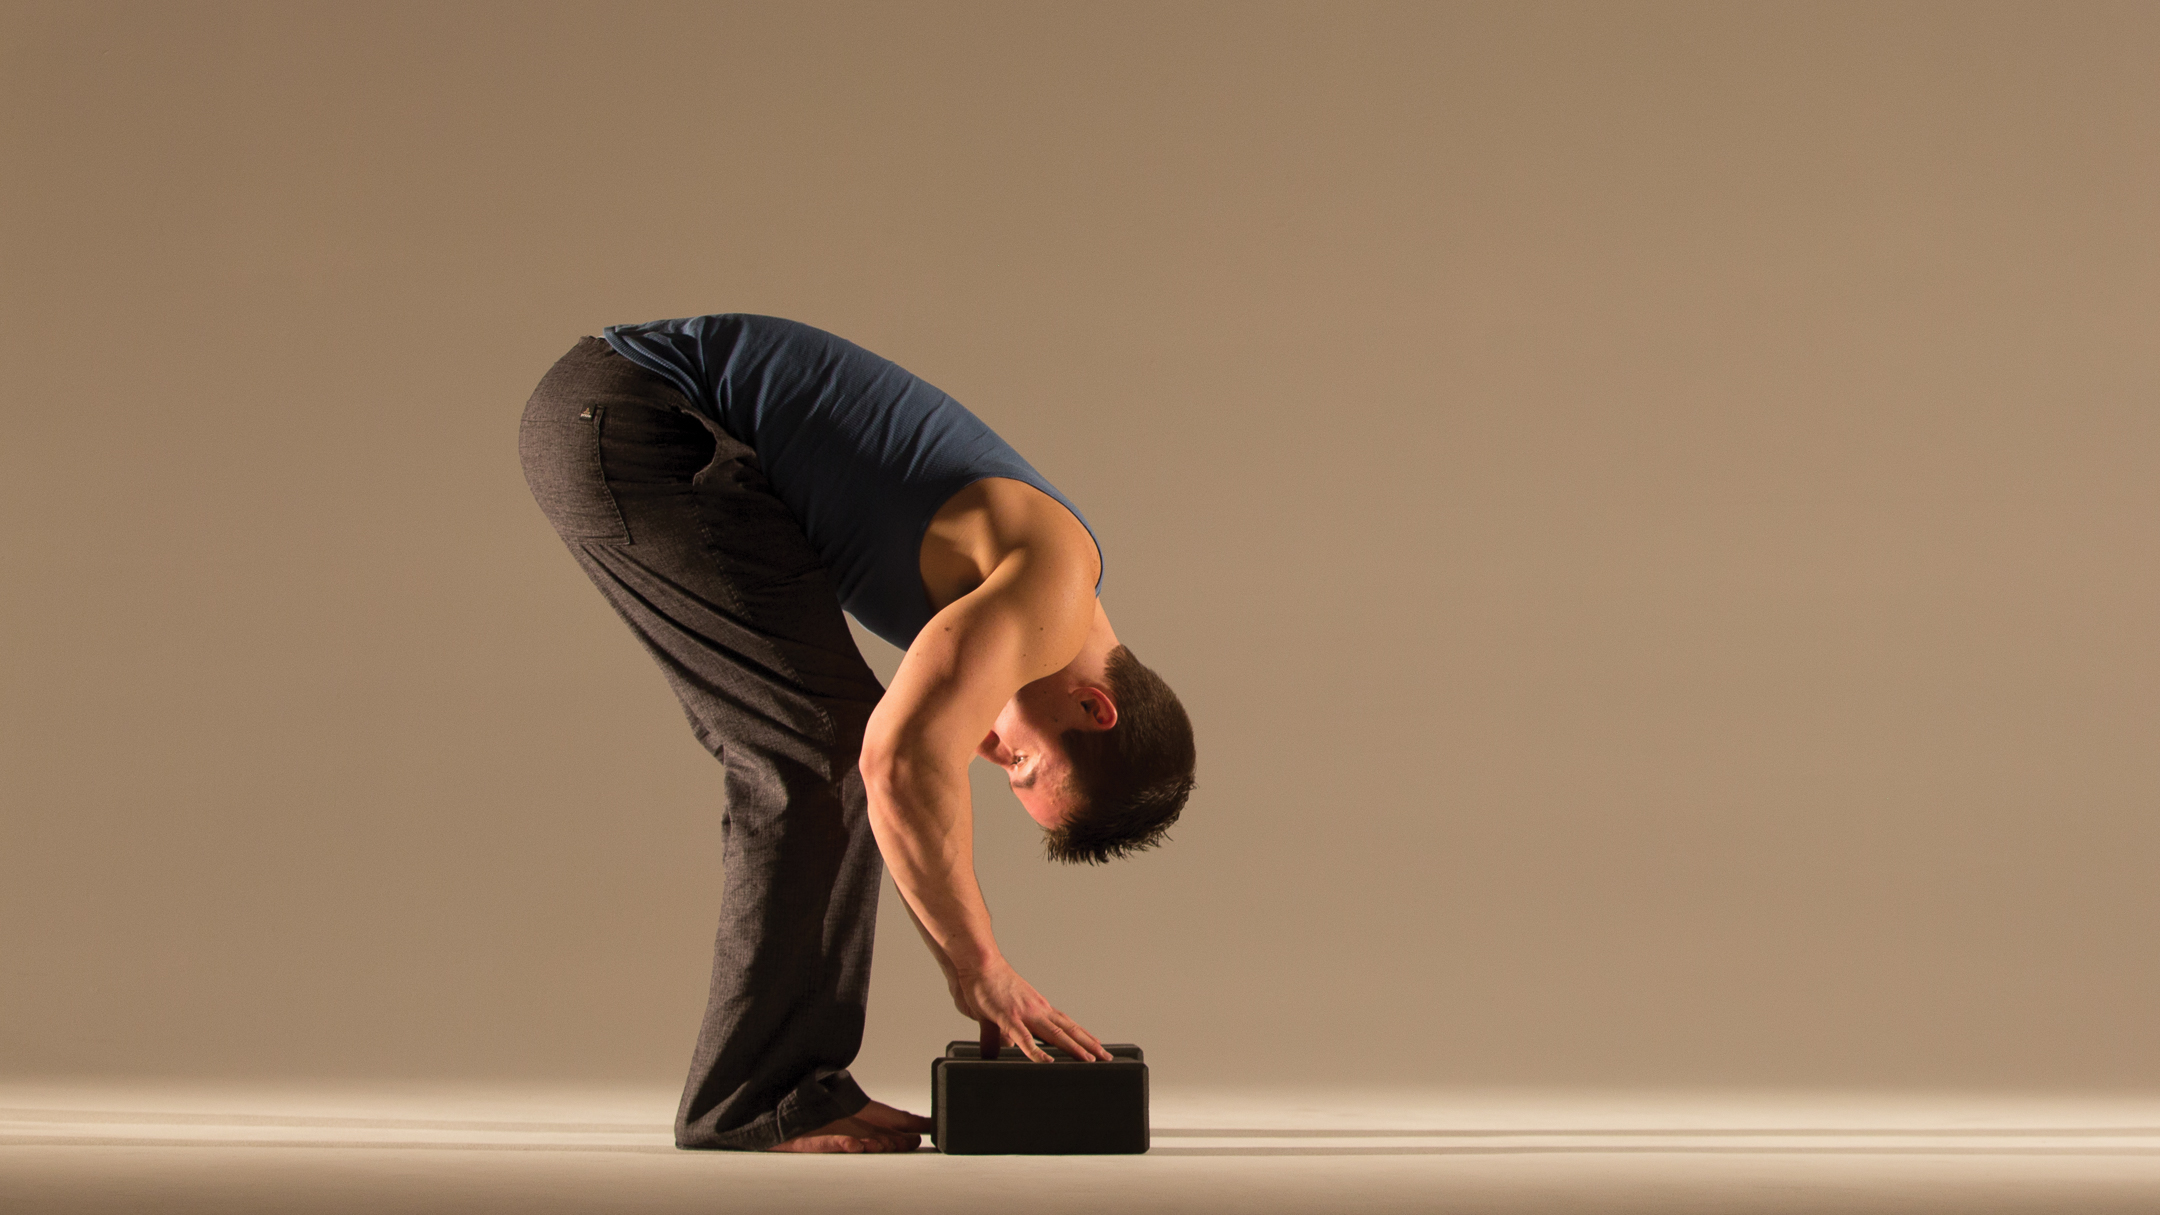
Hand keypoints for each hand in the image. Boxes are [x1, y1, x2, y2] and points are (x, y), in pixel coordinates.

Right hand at [952, 957, 1111, 1062]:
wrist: (980, 963)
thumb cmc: (988, 985)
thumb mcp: (998, 1014)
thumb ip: (1001, 1035)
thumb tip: (1004, 1048)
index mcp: (1037, 1009)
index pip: (1066, 1025)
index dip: (1083, 1036)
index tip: (1097, 1046)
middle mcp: (1037, 1010)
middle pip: (1068, 1030)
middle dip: (1087, 1044)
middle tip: (1105, 1057)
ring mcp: (1025, 1013)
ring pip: (1055, 1034)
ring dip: (1073, 1047)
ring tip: (1088, 1060)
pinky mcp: (1008, 1017)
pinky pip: (1024, 1038)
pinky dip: (1036, 1051)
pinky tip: (1047, 1061)